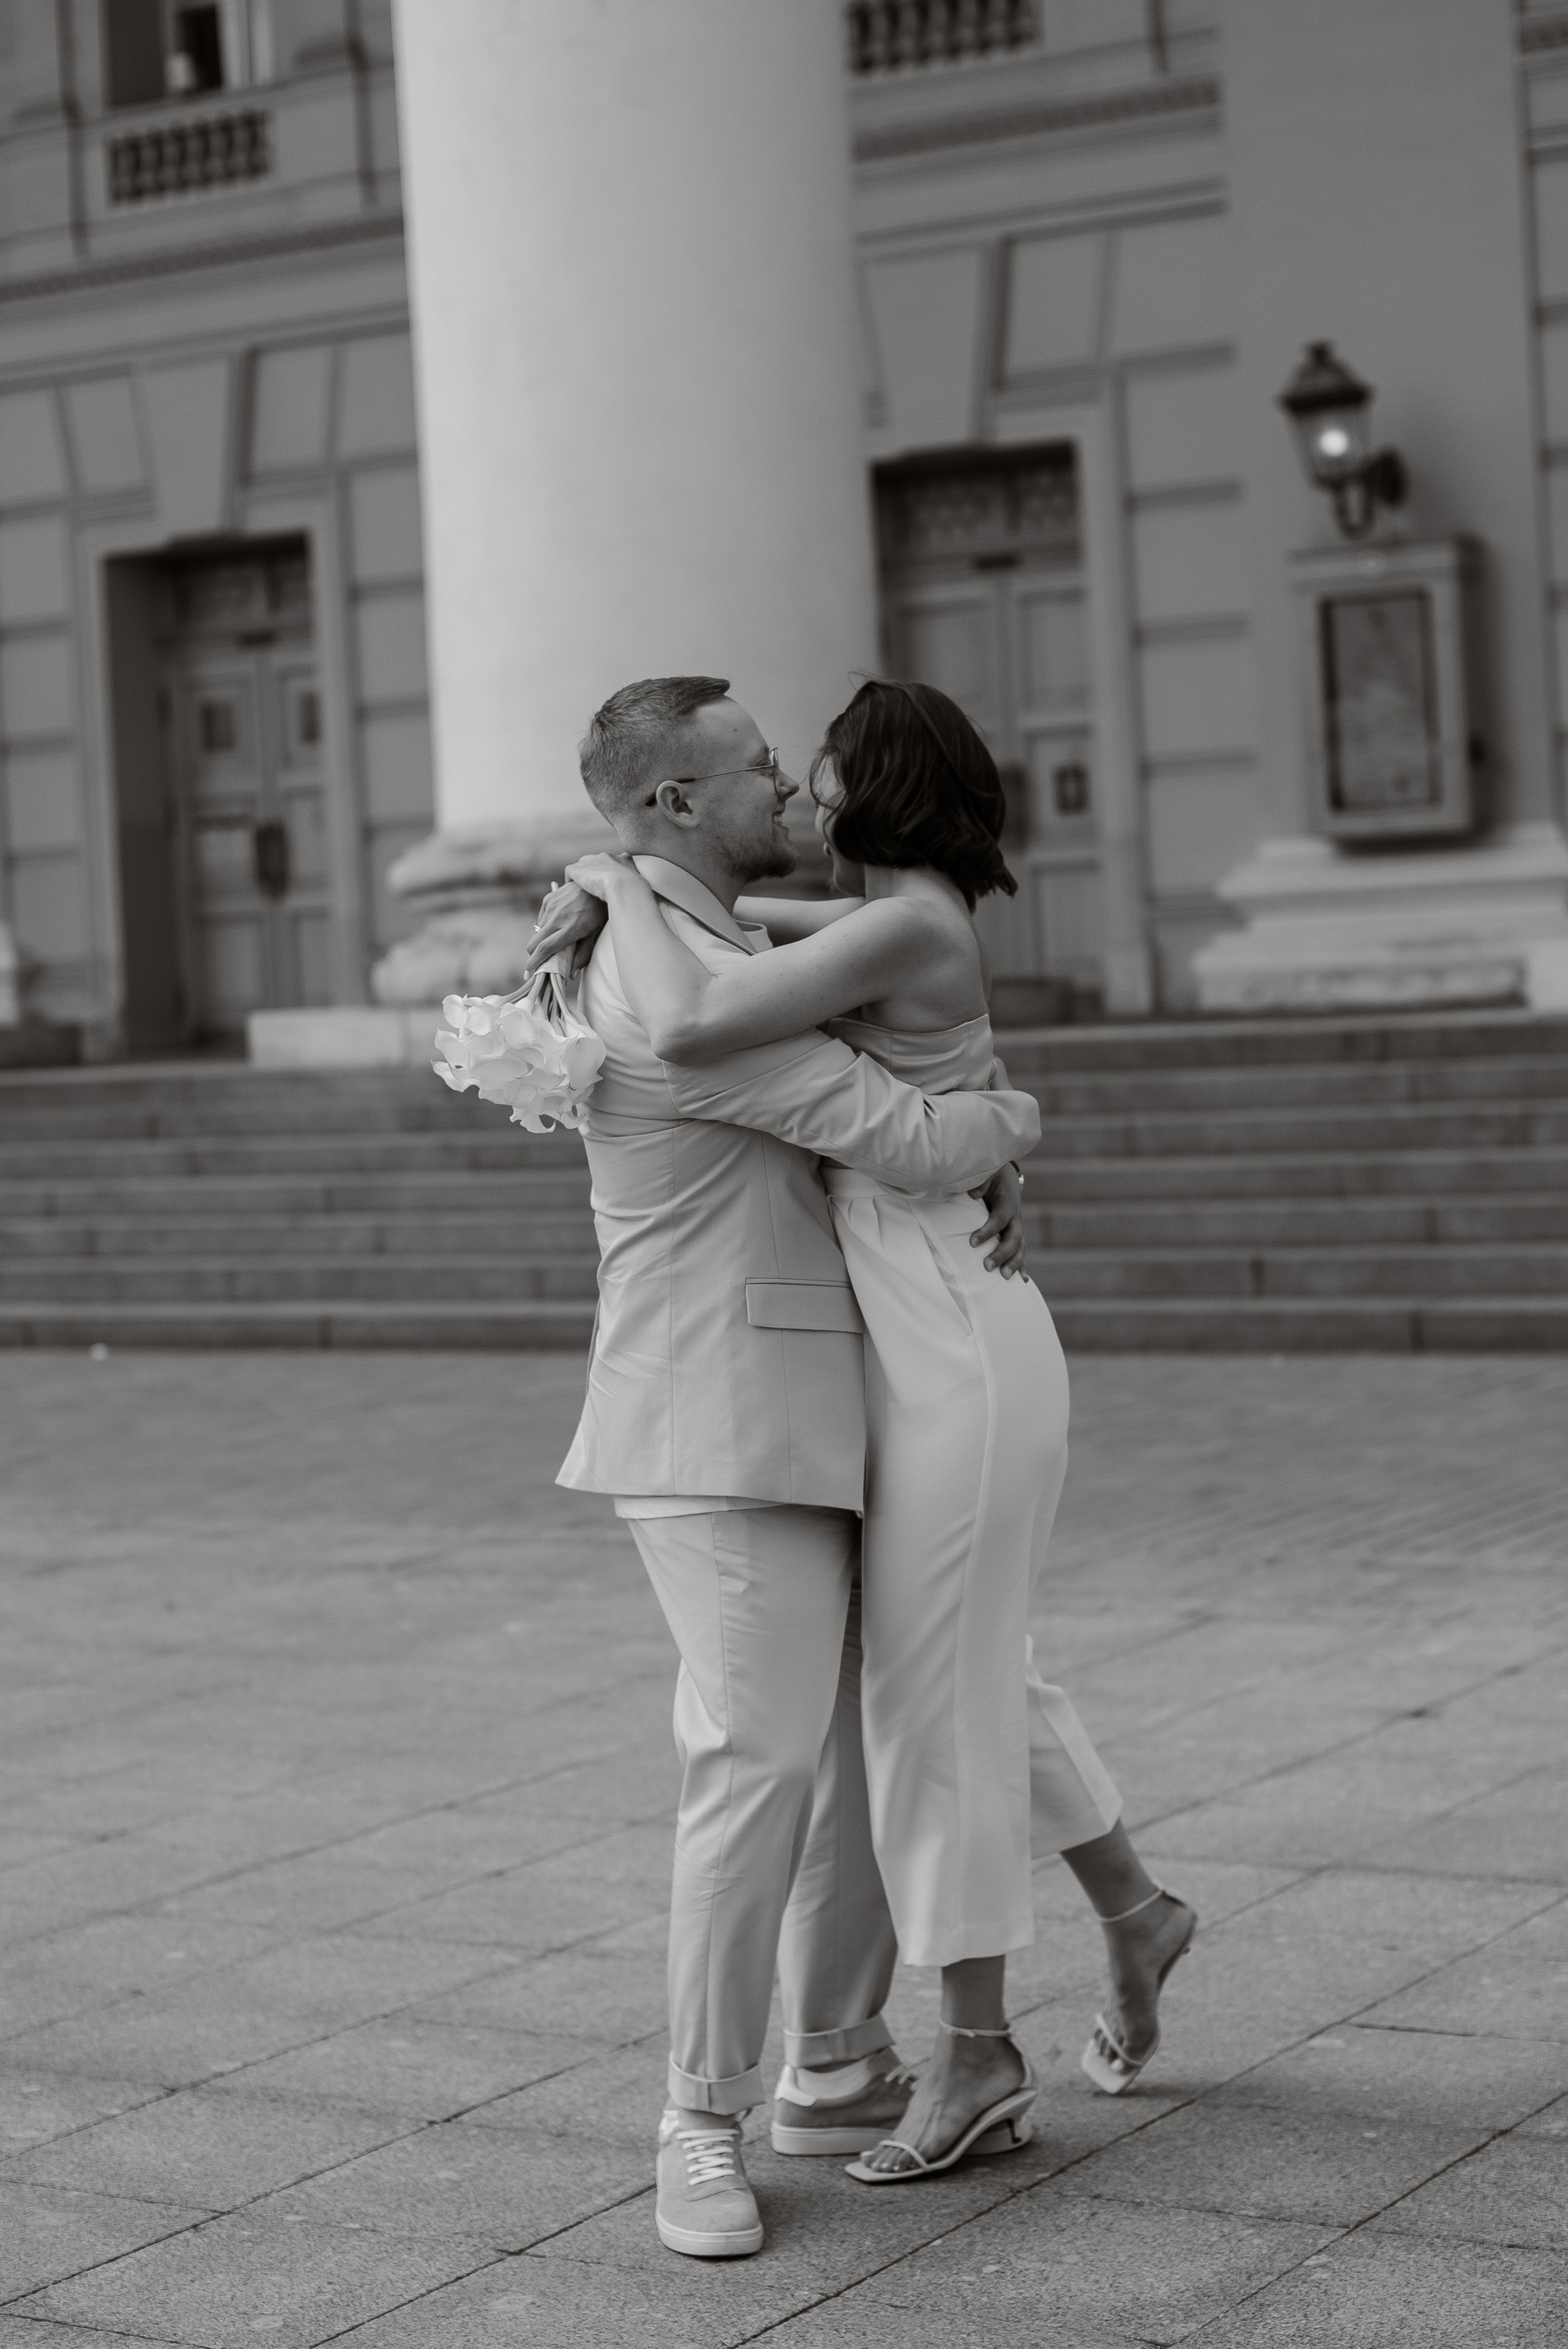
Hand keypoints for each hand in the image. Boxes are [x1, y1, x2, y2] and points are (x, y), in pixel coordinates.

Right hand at [523, 877, 609, 977]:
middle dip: (533, 955)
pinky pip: (540, 919)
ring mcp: (550, 907)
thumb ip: (583, 954)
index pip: (545, 948)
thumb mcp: (595, 933)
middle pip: (534, 943)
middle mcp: (556, 918)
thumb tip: (572, 974)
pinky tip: (557, 925)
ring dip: (541, 940)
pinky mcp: (548, 899)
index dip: (535, 963)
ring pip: (536, 932)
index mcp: (569, 928)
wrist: (597, 881)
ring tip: (554, 941)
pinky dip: (545, 926)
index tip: (530, 973)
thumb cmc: (599, 910)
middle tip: (539, 962)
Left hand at [563, 853, 635, 901]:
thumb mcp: (639, 884)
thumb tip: (649, 892)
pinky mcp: (578, 870)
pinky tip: (570, 889)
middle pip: (592, 861)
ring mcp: (591, 862)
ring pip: (580, 866)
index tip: (603, 881)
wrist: (624, 885)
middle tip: (589, 886)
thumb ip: (638, 883)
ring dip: (579, 876)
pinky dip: (569, 879)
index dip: (604, 871)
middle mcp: (604, 857)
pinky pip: (569, 871)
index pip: (608, 861)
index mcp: (619, 859)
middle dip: (589, 871)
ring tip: (578, 889)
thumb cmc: (634, 889)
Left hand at [969, 1162, 1026, 1279]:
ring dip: (1013, 1263)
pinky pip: (1020, 1251)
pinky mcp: (1015, 1234)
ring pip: (1020, 1247)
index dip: (987, 1231)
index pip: (999, 1219)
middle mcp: (1016, 1217)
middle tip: (987, 1267)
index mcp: (1007, 1203)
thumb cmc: (992, 1176)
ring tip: (1005, 1277)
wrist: (1006, 1176)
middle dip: (1001, 1254)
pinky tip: (1023, 1280)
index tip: (972, 1243)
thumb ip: (980, 1183)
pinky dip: (1022, 1265)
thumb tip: (972, 1194)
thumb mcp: (987, 1174)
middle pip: (1013, 1238)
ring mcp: (1017, 1227)